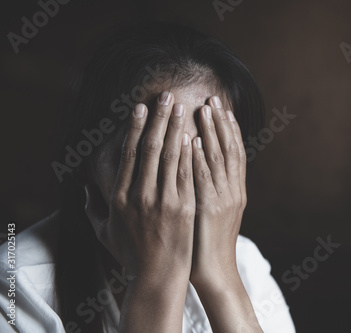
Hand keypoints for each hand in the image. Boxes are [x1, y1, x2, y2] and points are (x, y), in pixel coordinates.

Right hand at [84, 92, 194, 279]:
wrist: (157, 275)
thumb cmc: (131, 253)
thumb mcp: (105, 232)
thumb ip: (92, 209)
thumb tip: (84, 190)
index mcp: (120, 197)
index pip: (129, 154)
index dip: (135, 127)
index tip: (140, 107)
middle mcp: (140, 195)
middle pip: (150, 148)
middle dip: (159, 119)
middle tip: (166, 96)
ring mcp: (163, 201)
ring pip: (170, 157)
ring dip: (176, 129)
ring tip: (183, 107)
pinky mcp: (183, 208)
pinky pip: (187, 174)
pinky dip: (189, 153)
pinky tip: (194, 135)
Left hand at [190, 96, 262, 331]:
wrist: (216, 271)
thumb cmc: (211, 242)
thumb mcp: (218, 213)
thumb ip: (214, 189)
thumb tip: (202, 167)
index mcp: (236, 191)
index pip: (235, 153)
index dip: (229, 129)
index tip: (222, 108)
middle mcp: (233, 191)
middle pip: (230, 149)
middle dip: (222, 123)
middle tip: (214, 98)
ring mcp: (223, 199)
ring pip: (220, 159)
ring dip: (212, 132)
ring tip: (205, 109)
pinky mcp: (209, 209)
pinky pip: (204, 179)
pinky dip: (201, 158)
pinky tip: (194, 141)